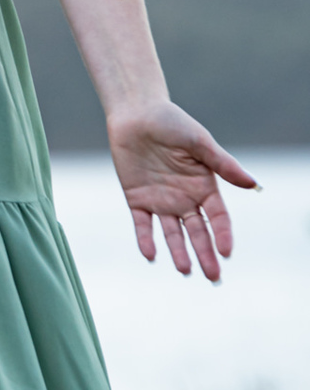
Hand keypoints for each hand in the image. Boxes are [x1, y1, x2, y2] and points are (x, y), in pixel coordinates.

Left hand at [106, 100, 257, 281]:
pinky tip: (150, 254)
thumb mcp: (199, 142)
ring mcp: (161, 201)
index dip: (223, 234)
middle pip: (198, 232)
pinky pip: (142, 224)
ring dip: (179, 252)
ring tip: (185, 270)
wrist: (136, 113)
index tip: (226, 252)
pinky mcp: (137, 199)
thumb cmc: (171, 122)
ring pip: (172, 234)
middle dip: (206, 254)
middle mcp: (185, 198)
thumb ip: (223, 164)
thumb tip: (252, 184)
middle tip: (213, 277)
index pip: (217, 217)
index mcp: (204, 186)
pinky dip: (146, 239)